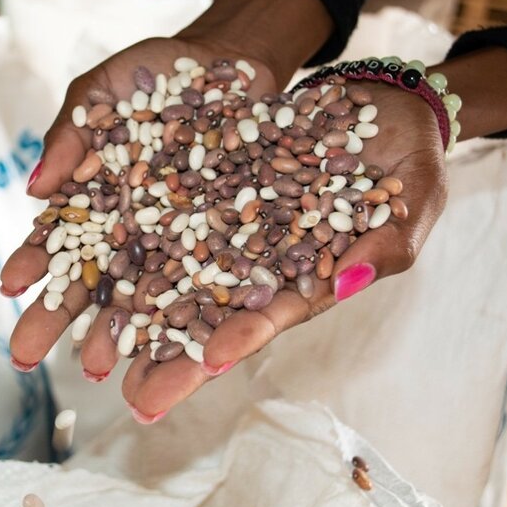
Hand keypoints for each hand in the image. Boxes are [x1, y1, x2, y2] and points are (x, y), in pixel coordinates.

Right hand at [0, 34, 277, 359]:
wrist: (230, 62)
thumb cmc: (156, 72)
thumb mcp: (104, 88)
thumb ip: (71, 133)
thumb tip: (35, 187)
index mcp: (95, 198)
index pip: (57, 238)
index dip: (33, 262)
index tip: (9, 286)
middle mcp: (130, 231)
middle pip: (90, 282)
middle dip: (58, 319)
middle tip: (24, 358)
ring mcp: (175, 242)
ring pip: (143, 298)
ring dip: (117, 335)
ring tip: (98, 371)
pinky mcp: (225, 245)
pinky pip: (209, 285)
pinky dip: (192, 318)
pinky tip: (176, 350)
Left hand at [4, 78, 447, 420]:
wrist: (380, 105)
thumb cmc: (410, 162)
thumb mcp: (413, 200)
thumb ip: (385, 244)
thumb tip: (347, 282)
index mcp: (310, 278)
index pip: (271, 319)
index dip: (239, 343)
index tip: (207, 367)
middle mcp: (262, 264)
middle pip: (212, 317)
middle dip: (175, 360)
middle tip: (133, 401)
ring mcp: (232, 229)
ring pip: (176, 276)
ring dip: (137, 314)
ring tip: (93, 355)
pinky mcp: (212, 189)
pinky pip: (165, 215)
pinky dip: (132, 239)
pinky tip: (95, 263)